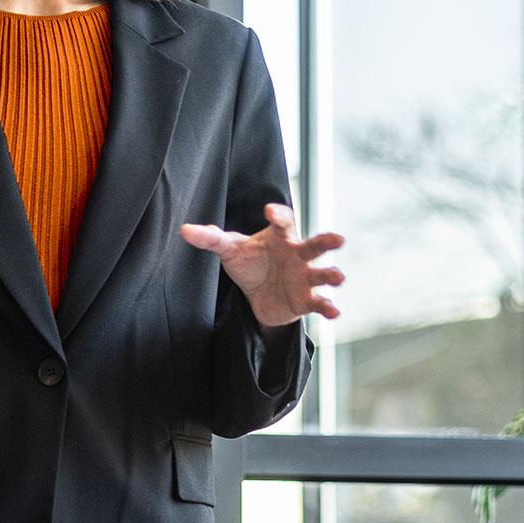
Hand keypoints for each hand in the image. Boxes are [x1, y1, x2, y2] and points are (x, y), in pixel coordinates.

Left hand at [180, 204, 343, 326]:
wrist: (258, 294)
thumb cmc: (249, 262)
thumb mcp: (230, 249)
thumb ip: (211, 238)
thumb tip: (185, 230)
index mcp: (280, 237)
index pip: (284, 221)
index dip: (278, 215)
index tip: (269, 210)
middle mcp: (298, 254)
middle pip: (315, 245)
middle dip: (326, 242)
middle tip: (338, 239)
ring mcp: (304, 277)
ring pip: (322, 274)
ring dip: (331, 275)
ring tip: (338, 278)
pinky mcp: (306, 299)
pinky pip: (320, 302)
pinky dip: (328, 307)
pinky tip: (335, 312)